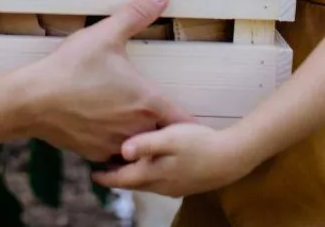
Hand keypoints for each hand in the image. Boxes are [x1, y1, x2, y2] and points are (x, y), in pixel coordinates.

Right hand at [14, 0, 193, 160]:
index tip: (190, 120)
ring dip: (140, 139)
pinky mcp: (95, 153)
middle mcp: (137, 129)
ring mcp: (116, 145)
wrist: (32, 100)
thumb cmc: (71, 67)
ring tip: (131, 123)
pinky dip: (115, 145)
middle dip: (164, 129)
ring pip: (139, 147)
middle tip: (160, 119)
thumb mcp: (105, 34)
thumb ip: (136, 14)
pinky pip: (115, 155)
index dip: (190, 122)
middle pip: (164, 136)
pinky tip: (102, 128)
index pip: (185, 122)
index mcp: (147, 101)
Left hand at [91, 123, 254, 196]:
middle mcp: (161, 185)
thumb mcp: (170, 138)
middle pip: (133, 183)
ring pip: (146, 184)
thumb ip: (145, 144)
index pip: (123, 179)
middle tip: (102, 169)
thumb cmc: (198, 143)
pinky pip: (158, 182)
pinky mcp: (185, 184)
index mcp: (153, 173)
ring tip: (122, 167)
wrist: (231, 158)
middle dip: (117, 177)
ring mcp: (174, 187)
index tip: (92, 173)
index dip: (107, 176)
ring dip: (132, 177)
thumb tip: (121, 151)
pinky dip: (147, 176)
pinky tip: (150, 166)